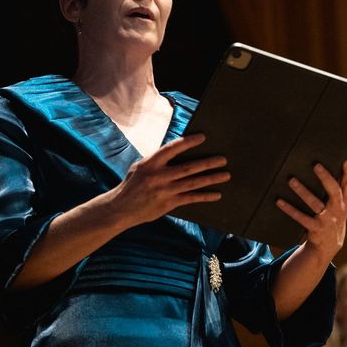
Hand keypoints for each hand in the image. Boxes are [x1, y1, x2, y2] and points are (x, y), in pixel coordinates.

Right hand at [110, 133, 228, 225]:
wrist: (120, 208)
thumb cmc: (132, 185)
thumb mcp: (140, 167)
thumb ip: (158, 160)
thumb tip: (179, 151)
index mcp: (150, 163)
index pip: (172, 149)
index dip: (188, 142)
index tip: (202, 137)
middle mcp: (158, 176)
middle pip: (188, 168)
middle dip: (207, 163)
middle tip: (223, 159)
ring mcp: (165, 191)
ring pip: (193, 183)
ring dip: (211, 178)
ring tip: (226, 175)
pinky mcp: (168, 203)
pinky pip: (191, 198)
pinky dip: (205, 196)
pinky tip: (217, 194)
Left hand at [275, 152, 346, 260]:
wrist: (331, 241)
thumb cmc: (339, 209)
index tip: (346, 160)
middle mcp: (338, 208)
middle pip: (334, 191)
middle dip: (325, 178)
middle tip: (315, 165)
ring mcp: (327, 219)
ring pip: (314, 204)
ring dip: (303, 192)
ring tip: (291, 180)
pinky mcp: (315, 227)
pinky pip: (301, 218)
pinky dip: (290, 210)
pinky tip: (279, 201)